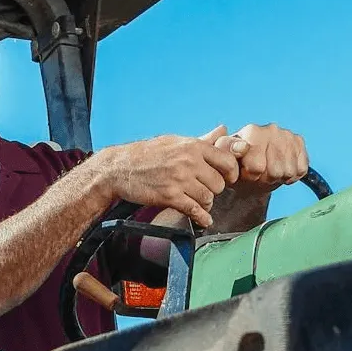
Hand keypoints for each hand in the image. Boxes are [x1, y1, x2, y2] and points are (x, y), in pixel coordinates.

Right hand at [93, 132, 240, 227]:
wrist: (120, 168)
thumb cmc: (148, 153)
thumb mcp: (176, 141)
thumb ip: (202, 139)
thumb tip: (223, 129)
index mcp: (193, 146)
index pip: (227, 161)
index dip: (231, 173)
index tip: (228, 178)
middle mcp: (189, 162)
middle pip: (219, 183)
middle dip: (215, 190)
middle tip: (207, 191)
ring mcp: (179, 179)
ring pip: (208, 198)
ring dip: (205, 204)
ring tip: (199, 203)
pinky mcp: (169, 196)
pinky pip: (194, 210)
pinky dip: (202, 218)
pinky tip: (204, 221)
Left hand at [213, 123, 308, 191]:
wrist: (250, 167)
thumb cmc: (235, 164)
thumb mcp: (224, 160)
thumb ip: (225, 150)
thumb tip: (242, 147)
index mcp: (252, 131)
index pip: (257, 167)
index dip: (250, 176)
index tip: (244, 171)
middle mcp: (271, 129)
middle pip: (274, 171)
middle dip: (265, 179)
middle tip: (257, 174)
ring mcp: (287, 135)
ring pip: (288, 172)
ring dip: (277, 178)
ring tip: (267, 171)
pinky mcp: (299, 142)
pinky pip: (300, 170)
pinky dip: (290, 176)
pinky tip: (279, 170)